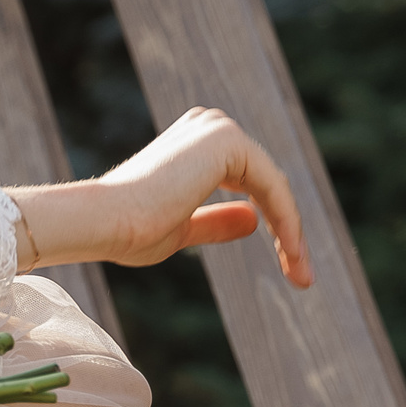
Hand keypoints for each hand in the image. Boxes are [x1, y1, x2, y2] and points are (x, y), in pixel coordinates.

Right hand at [9, 107, 313, 288]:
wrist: (102, 221)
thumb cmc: (128, 230)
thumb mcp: (183, 230)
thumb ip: (216, 221)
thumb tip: (255, 220)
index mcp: (196, 145)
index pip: (253, 186)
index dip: (275, 228)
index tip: (292, 272)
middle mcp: (209, 127)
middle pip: (268, 185)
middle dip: (289, 232)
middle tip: (303, 279)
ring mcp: (218, 129)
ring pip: (275, 187)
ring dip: (293, 233)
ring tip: (301, 276)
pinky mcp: (227, 140)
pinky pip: (272, 187)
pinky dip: (286, 223)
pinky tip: (290, 255)